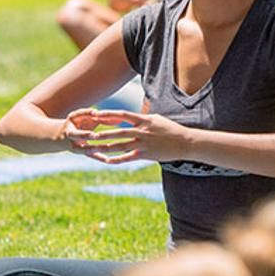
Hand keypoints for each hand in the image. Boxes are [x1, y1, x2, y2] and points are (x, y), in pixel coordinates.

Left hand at [65, 109, 187, 163]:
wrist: (185, 143)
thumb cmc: (171, 130)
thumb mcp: (157, 119)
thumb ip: (143, 118)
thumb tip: (133, 116)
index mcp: (144, 120)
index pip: (122, 115)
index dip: (108, 115)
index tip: (96, 114)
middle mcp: (142, 131)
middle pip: (118, 131)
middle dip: (102, 133)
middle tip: (89, 133)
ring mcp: (144, 143)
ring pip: (121, 145)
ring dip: (106, 147)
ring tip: (93, 147)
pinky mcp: (146, 154)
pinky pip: (128, 157)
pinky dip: (117, 159)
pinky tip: (108, 161)